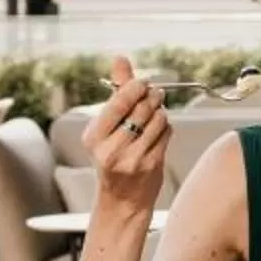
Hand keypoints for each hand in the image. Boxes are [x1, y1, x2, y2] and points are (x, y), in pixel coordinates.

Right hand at [89, 55, 168, 211]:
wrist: (122, 200)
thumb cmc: (113, 157)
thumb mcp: (106, 127)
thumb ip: (116, 91)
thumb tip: (121, 59)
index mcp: (93, 137)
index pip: (118, 102)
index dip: (135, 87)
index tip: (142, 83)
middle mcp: (109, 150)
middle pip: (141, 108)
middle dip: (151, 98)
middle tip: (154, 94)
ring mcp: (132, 159)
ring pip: (158, 119)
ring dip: (160, 113)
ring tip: (154, 115)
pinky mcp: (151, 165)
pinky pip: (167, 133)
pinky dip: (166, 129)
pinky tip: (157, 133)